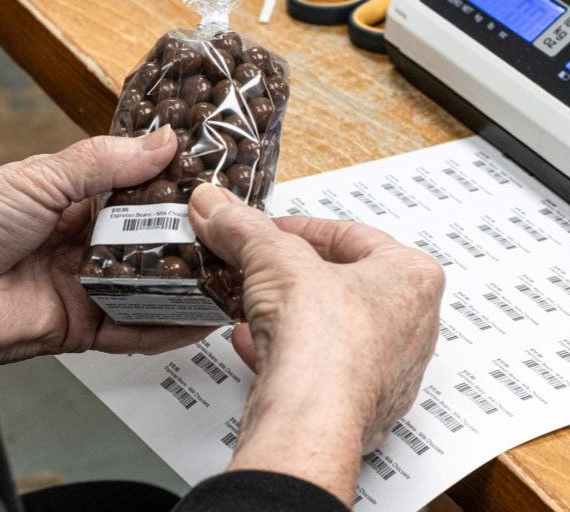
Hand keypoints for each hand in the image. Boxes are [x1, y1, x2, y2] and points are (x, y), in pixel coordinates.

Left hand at [0, 126, 212, 365]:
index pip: (146, 198)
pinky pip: (133, 332)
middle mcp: (93, 245)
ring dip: (188, 291)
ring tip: (228, 283)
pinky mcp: (84, 327)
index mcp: (84, 203)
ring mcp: (92, 287)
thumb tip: (164, 142)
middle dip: (194, 247)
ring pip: (152, 291)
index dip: (181, 196)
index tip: (218, 193)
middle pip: (156, 247)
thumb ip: (104, 163)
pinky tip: (197, 322)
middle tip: (235, 241)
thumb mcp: (42, 179)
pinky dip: (165, 331)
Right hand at [189, 184, 443, 507]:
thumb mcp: (274, 260)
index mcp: (412, 278)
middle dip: (293, 272)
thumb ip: (244, 228)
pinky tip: (255, 343)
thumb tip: (217, 208)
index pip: (352, 235)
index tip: (272, 230)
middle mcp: (412, 325)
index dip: (301, 228)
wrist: (311, 422)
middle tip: (262, 263)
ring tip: (254, 302)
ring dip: (288, 312)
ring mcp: (389, 369)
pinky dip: (287, 349)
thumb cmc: (325, 344)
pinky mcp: (360, 403)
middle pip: (341, 280)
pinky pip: (321, 363)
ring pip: (331, 325)